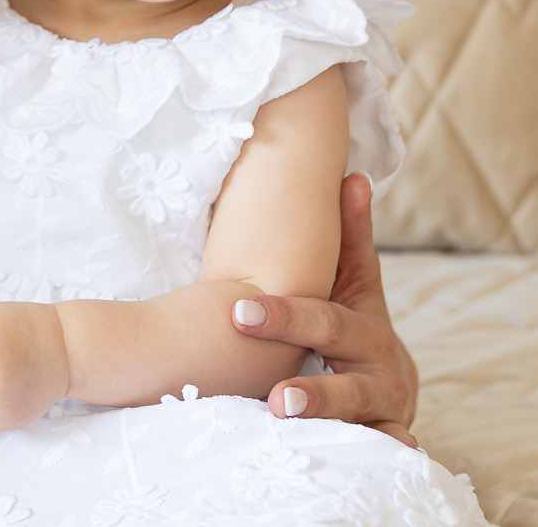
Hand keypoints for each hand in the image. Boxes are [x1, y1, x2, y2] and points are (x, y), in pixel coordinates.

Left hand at [231, 172, 417, 446]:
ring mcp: (382, 405)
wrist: (394, 381)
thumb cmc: (356, 321)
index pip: (320, 312)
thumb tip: (352, 175)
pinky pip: (376, 450)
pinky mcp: (385, 438)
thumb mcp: (355, 283)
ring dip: (320, 407)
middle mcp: (378, 361)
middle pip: (335, 355)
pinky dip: (371, 453)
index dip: (281, 311)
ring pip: (354, 407)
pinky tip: (353, 457)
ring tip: (280, 407)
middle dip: (296, 350)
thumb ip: (350, 235)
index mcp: (362, 321)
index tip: (238, 308)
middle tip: (259, 362)